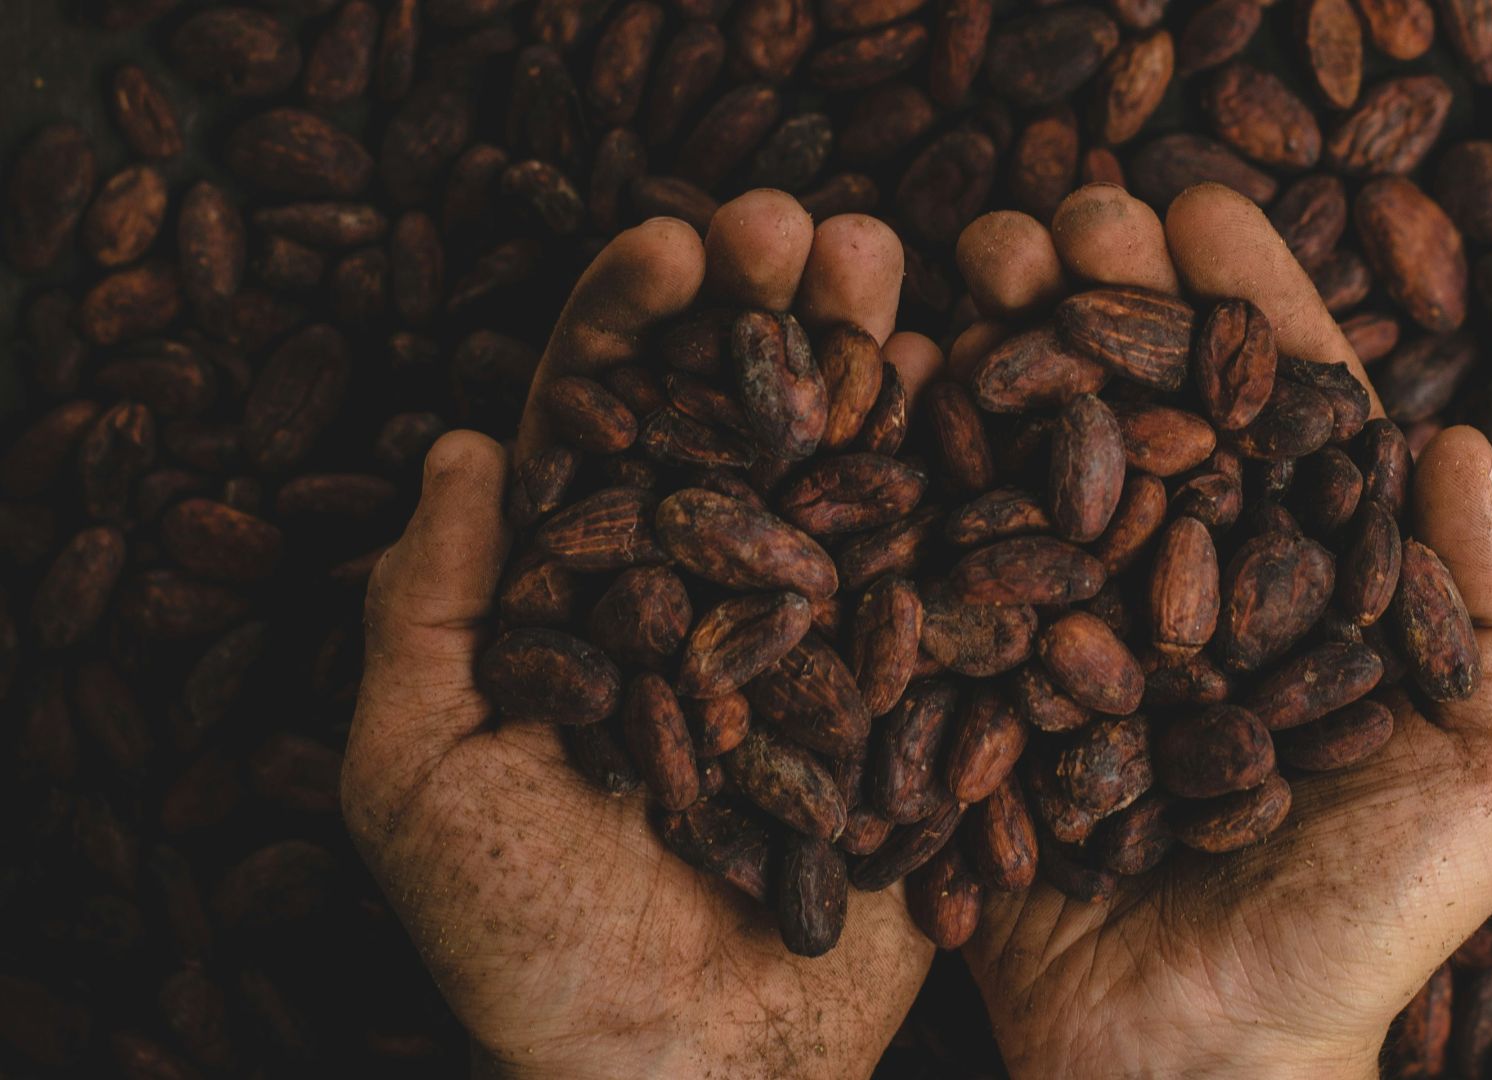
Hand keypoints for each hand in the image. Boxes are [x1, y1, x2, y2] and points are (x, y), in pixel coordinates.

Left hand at [341, 192, 941, 1078]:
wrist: (688, 1078)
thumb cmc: (527, 948)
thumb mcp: (418, 779)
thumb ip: (426, 612)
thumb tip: (465, 443)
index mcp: (588, 598)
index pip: (604, 427)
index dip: (630, 325)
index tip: (675, 245)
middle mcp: (708, 597)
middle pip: (736, 421)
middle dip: (767, 312)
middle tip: (807, 225)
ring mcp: (816, 639)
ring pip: (842, 471)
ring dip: (868, 362)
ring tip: (897, 270)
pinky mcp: (906, 695)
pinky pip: (937, 575)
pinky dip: (960, 484)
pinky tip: (980, 396)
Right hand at [952, 184, 1491, 1078]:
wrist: (1197, 1069)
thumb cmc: (1362, 936)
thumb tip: (1466, 437)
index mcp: (1308, 592)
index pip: (1280, 416)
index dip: (1245, 305)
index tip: (1195, 212)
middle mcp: (1187, 593)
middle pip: (1145, 411)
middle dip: (1101, 299)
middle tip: (1054, 218)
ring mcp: (1078, 638)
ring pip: (1037, 463)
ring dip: (998, 351)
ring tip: (959, 266)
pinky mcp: (984, 695)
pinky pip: (943, 569)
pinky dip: (908, 473)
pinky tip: (879, 385)